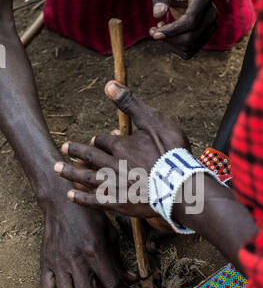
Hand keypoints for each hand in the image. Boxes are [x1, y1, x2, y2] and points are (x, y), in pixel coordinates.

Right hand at [40, 182, 136, 287]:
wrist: (62, 202)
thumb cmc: (89, 216)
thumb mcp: (109, 233)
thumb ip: (119, 258)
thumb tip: (130, 278)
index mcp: (96, 250)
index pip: (112, 284)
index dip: (117, 285)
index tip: (114, 278)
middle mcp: (77, 259)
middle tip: (96, 282)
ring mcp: (59, 262)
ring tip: (79, 282)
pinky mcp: (45, 261)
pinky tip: (64, 278)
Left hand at [54, 81, 189, 217]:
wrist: (180, 186)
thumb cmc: (171, 152)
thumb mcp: (153, 121)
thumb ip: (130, 104)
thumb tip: (109, 84)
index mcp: (121, 145)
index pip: (104, 140)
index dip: (100, 139)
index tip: (96, 140)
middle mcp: (113, 164)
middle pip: (90, 156)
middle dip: (77, 152)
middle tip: (64, 148)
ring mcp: (114, 185)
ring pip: (87, 176)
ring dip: (72, 172)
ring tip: (57, 168)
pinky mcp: (119, 203)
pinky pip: (95, 201)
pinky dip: (82, 198)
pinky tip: (70, 196)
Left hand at [150, 0, 217, 58]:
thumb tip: (158, 13)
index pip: (190, 21)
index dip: (172, 31)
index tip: (155, 35)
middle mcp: (211, 13)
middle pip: (190, 37)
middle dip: (168, 38)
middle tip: (153, 31)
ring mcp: (211, 26)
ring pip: (189, 46)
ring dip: (170, 43)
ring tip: (160, 29)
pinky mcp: (206, 37)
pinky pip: (189, 51)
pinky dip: (175, 47)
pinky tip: (169, 35)